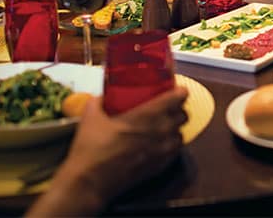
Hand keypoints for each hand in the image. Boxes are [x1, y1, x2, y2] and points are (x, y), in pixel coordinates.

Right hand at [29, 87, 188, 216]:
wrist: (89, 182)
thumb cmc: (91, 147)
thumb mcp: (90, 116)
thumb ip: (99, 101)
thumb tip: (103, 97)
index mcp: (147, 115)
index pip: (178, 98)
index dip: (179, 92)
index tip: (175, 90)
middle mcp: (161, 132)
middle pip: (183, 115)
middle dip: (177, 109)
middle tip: (166, 107)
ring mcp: (162, 151)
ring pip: (181, 134)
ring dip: (174, 129)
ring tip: (162, 126)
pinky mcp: (159, 167)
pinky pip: (175, 152)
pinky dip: (170, 145)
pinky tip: (158, 144)